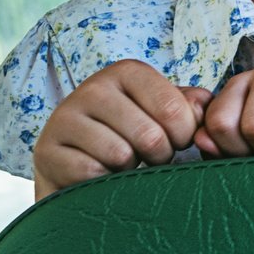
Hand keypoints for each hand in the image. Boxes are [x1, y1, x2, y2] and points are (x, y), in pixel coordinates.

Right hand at [31, 59, 211, 198]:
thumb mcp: (163, 114)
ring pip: (121, 155)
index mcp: (127, 72)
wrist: (76, 165)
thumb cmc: (132, 135)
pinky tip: (99, 174)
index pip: (174, 109)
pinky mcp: (46, 150)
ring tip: (122, 163)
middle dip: (159, 157)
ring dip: (130, 170)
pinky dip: (103, 181)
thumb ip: (192, 106)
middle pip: (150, 136)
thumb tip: (207, 105)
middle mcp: (93, 87)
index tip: (174, 140)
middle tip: (148, 157)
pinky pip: (92, 173)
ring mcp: (65, 117)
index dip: (183, 136)